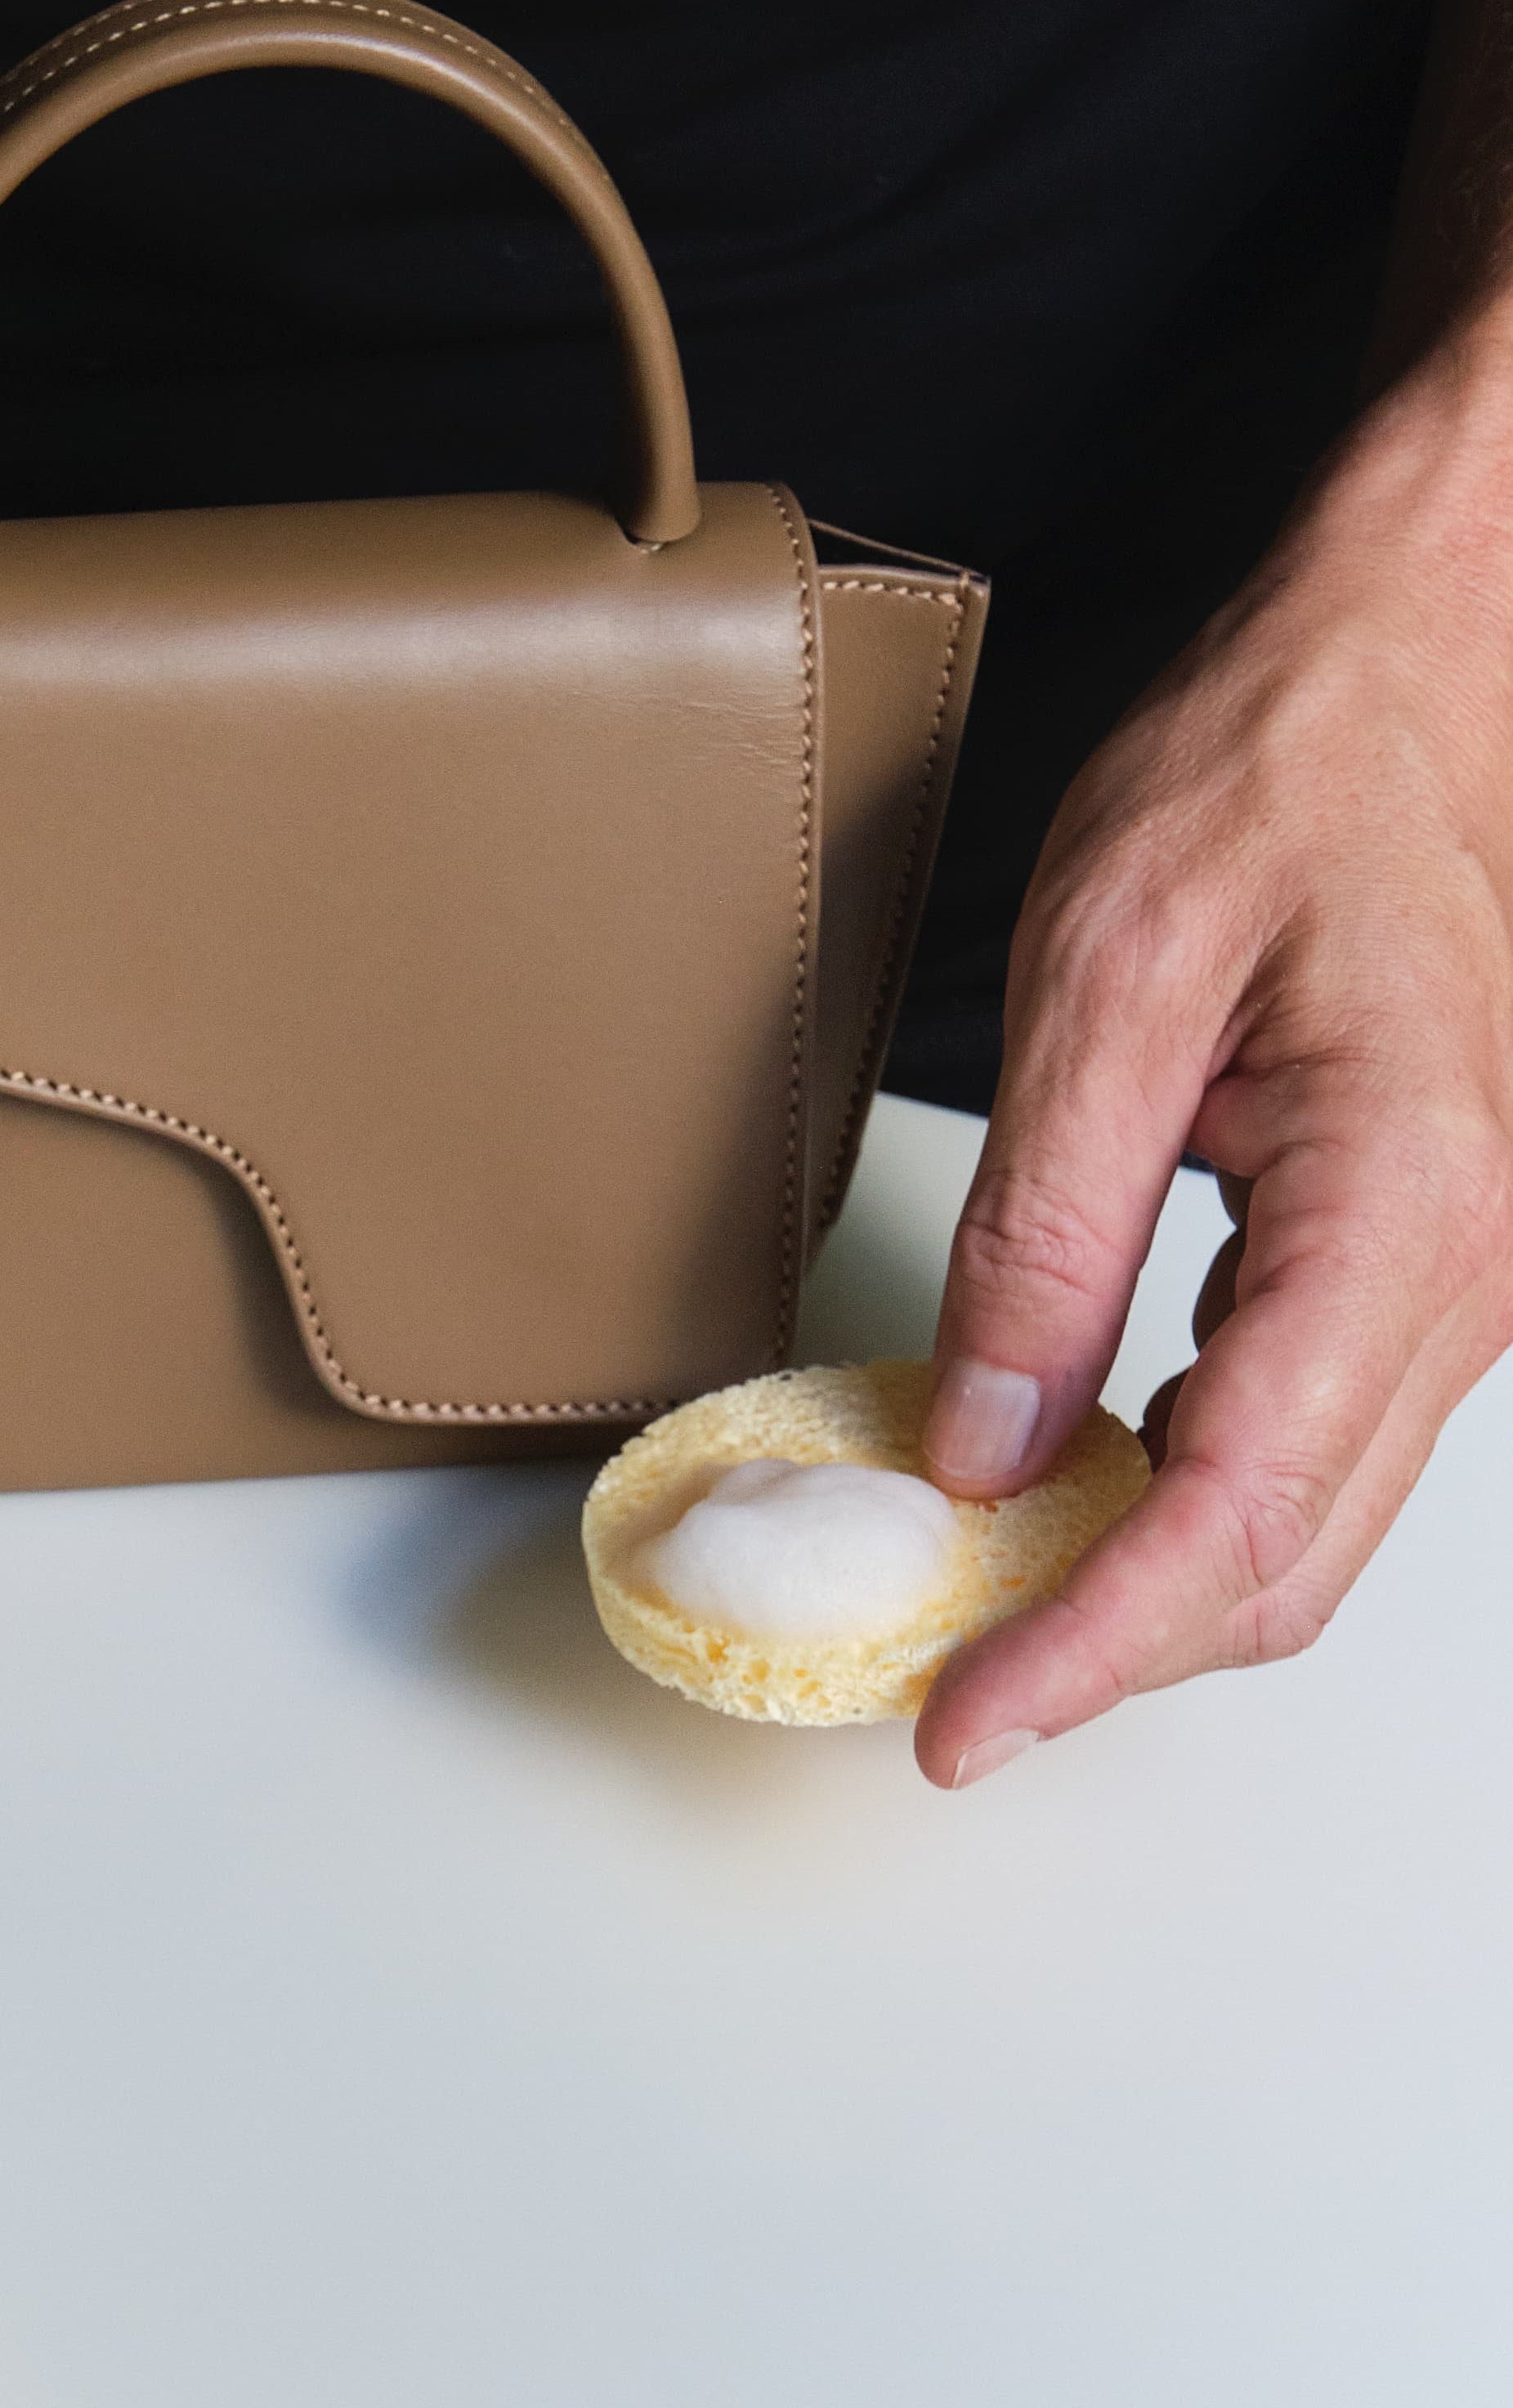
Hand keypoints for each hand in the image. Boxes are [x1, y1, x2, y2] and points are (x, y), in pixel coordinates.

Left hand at [909, 331, 1512, 1788]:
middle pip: (1292, 1557)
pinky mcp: (1419, 1264)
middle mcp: (1472, 1272)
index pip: (1238, 1507)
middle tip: (948, 1693)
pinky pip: (1307, 1438)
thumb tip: (992, 1444)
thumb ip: (1046, 1232)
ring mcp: (1462, 1279)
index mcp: (1403, 1204)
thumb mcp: (1105, 987)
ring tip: (983, 1613)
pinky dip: (1182, 1504)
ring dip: (1146, 1593)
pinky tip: (1067, 1497)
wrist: (1400, 687)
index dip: (1092, 1643)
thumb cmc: (1265, 787)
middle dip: (1113, 1651)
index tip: (967, 1720)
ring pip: (1308, 1521)